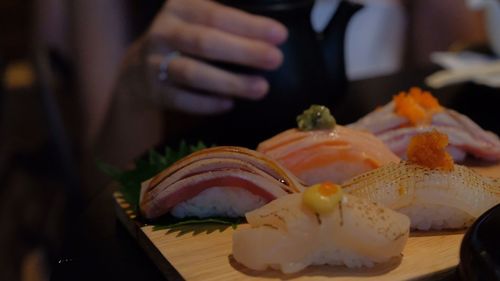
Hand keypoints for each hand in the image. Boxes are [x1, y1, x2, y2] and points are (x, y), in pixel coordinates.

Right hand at [120, 0, 287, 114]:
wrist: (140, 68)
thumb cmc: (186, 40)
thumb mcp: (199, 18)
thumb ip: (228, 20)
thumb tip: (275, 32)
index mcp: (181, 7)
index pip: (217, 15)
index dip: (249, 26)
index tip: (280, 35)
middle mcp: (164, 32)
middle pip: (205, 42)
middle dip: (244, 51)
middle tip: (276, 60)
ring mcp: (154, 62)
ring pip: (193, 73)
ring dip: (229, 82)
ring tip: (261, 88)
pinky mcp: (153, 91)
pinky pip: (181, 99)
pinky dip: (206, 104)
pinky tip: (229, 105)